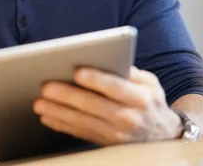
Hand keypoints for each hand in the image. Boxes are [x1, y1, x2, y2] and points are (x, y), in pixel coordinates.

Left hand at [32, 66, 182, 145]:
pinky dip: (62, 126)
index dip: (97, 80)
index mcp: (140, 98)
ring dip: (58, 113)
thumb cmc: (150, 102)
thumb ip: (129, 71)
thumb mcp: (150, 83)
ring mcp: (116, 134)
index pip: (116, 87)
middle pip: (93, 106)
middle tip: (46, 86)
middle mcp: (128, 118)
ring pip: (82, 122)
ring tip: (39, 103)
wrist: (162, 136)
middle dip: (68, 96)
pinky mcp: (105, 144)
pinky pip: (80, 133)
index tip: (77, 71)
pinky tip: (47, 117)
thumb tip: (106, 58)